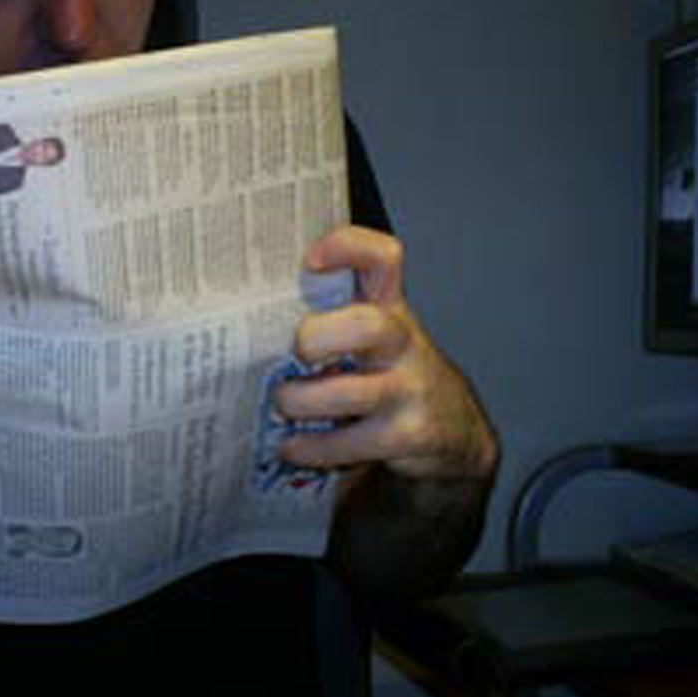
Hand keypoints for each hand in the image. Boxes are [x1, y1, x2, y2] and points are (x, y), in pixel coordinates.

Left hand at [275, 226, 496, 483]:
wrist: (452, 431)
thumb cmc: (389, 373)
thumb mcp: (370, 337)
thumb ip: (329, 318)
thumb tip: (245, 320)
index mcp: (388, 309)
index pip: (383, 259)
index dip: (349, 248)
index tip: (311, 260)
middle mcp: (402, 342)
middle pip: (366, 325)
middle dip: (318, 338)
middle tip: (295, 352)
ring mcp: (409, 389)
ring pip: (351, 393)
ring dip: (302, 401)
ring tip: (283, 404)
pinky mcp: (408, 435)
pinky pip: (350, 442)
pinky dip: (312, 448)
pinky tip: (292, 447)